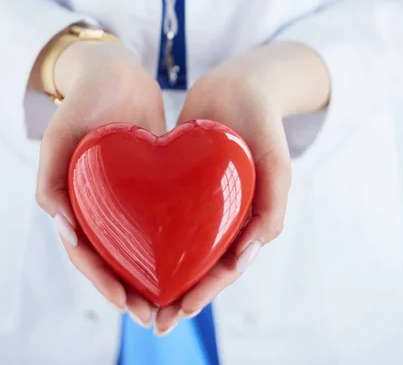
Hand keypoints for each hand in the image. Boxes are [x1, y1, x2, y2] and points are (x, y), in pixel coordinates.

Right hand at [35, 40, 165, 326]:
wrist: (117, 73)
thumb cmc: (84, 100)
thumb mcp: (59, 135)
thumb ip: (50, 181)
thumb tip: (64, 230)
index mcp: (73, 201)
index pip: (85, 253)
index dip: (102, 282)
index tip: (126, 303)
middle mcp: (99, 203)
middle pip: (113, 256)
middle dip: (131, 288)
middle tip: (155, 313)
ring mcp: (126, 194)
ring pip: (139, 242)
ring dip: (154, 271)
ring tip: (178, 295)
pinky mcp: (152, 182)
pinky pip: (162, 215)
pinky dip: (173, 237)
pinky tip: (196, 251)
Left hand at [154, 41, 329, 334]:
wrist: (237, 84)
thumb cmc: (263, 124)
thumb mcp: (277, 165)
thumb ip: (272, 209)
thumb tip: (244, 258)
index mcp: (250, 218)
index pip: (227, 265)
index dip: (206, 291)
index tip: (180, 311)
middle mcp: (224, 214)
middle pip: (200, 262)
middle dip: (179, 292)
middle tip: (153, 318)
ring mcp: (202, 198)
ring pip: (180, 242)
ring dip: (162, 270)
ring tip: (134, 292)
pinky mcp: (181, 181)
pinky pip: (164, 211)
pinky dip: (150, 232)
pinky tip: (125, 242)